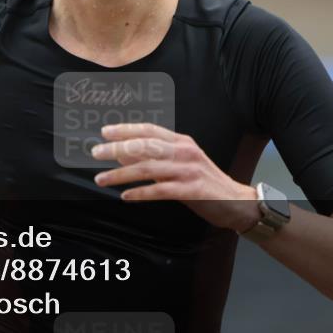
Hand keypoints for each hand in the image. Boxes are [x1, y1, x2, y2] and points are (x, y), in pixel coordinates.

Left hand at [91, 122, 261, 232]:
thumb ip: (155, 158)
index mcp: (181, 142)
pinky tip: (125, 196)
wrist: (237, 202)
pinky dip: (140, 193)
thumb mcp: (180, 164)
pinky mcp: (191, 190)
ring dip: (120, 173)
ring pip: (147, 168)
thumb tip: (124, 153)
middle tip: (95, 153)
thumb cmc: (205, 183)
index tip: (105, 132)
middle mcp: (184, 152)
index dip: (125, 129)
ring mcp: (188, 170)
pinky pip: (159, 190)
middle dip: (116, 148)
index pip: (149, 130)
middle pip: (144, 145)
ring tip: (101, 179)